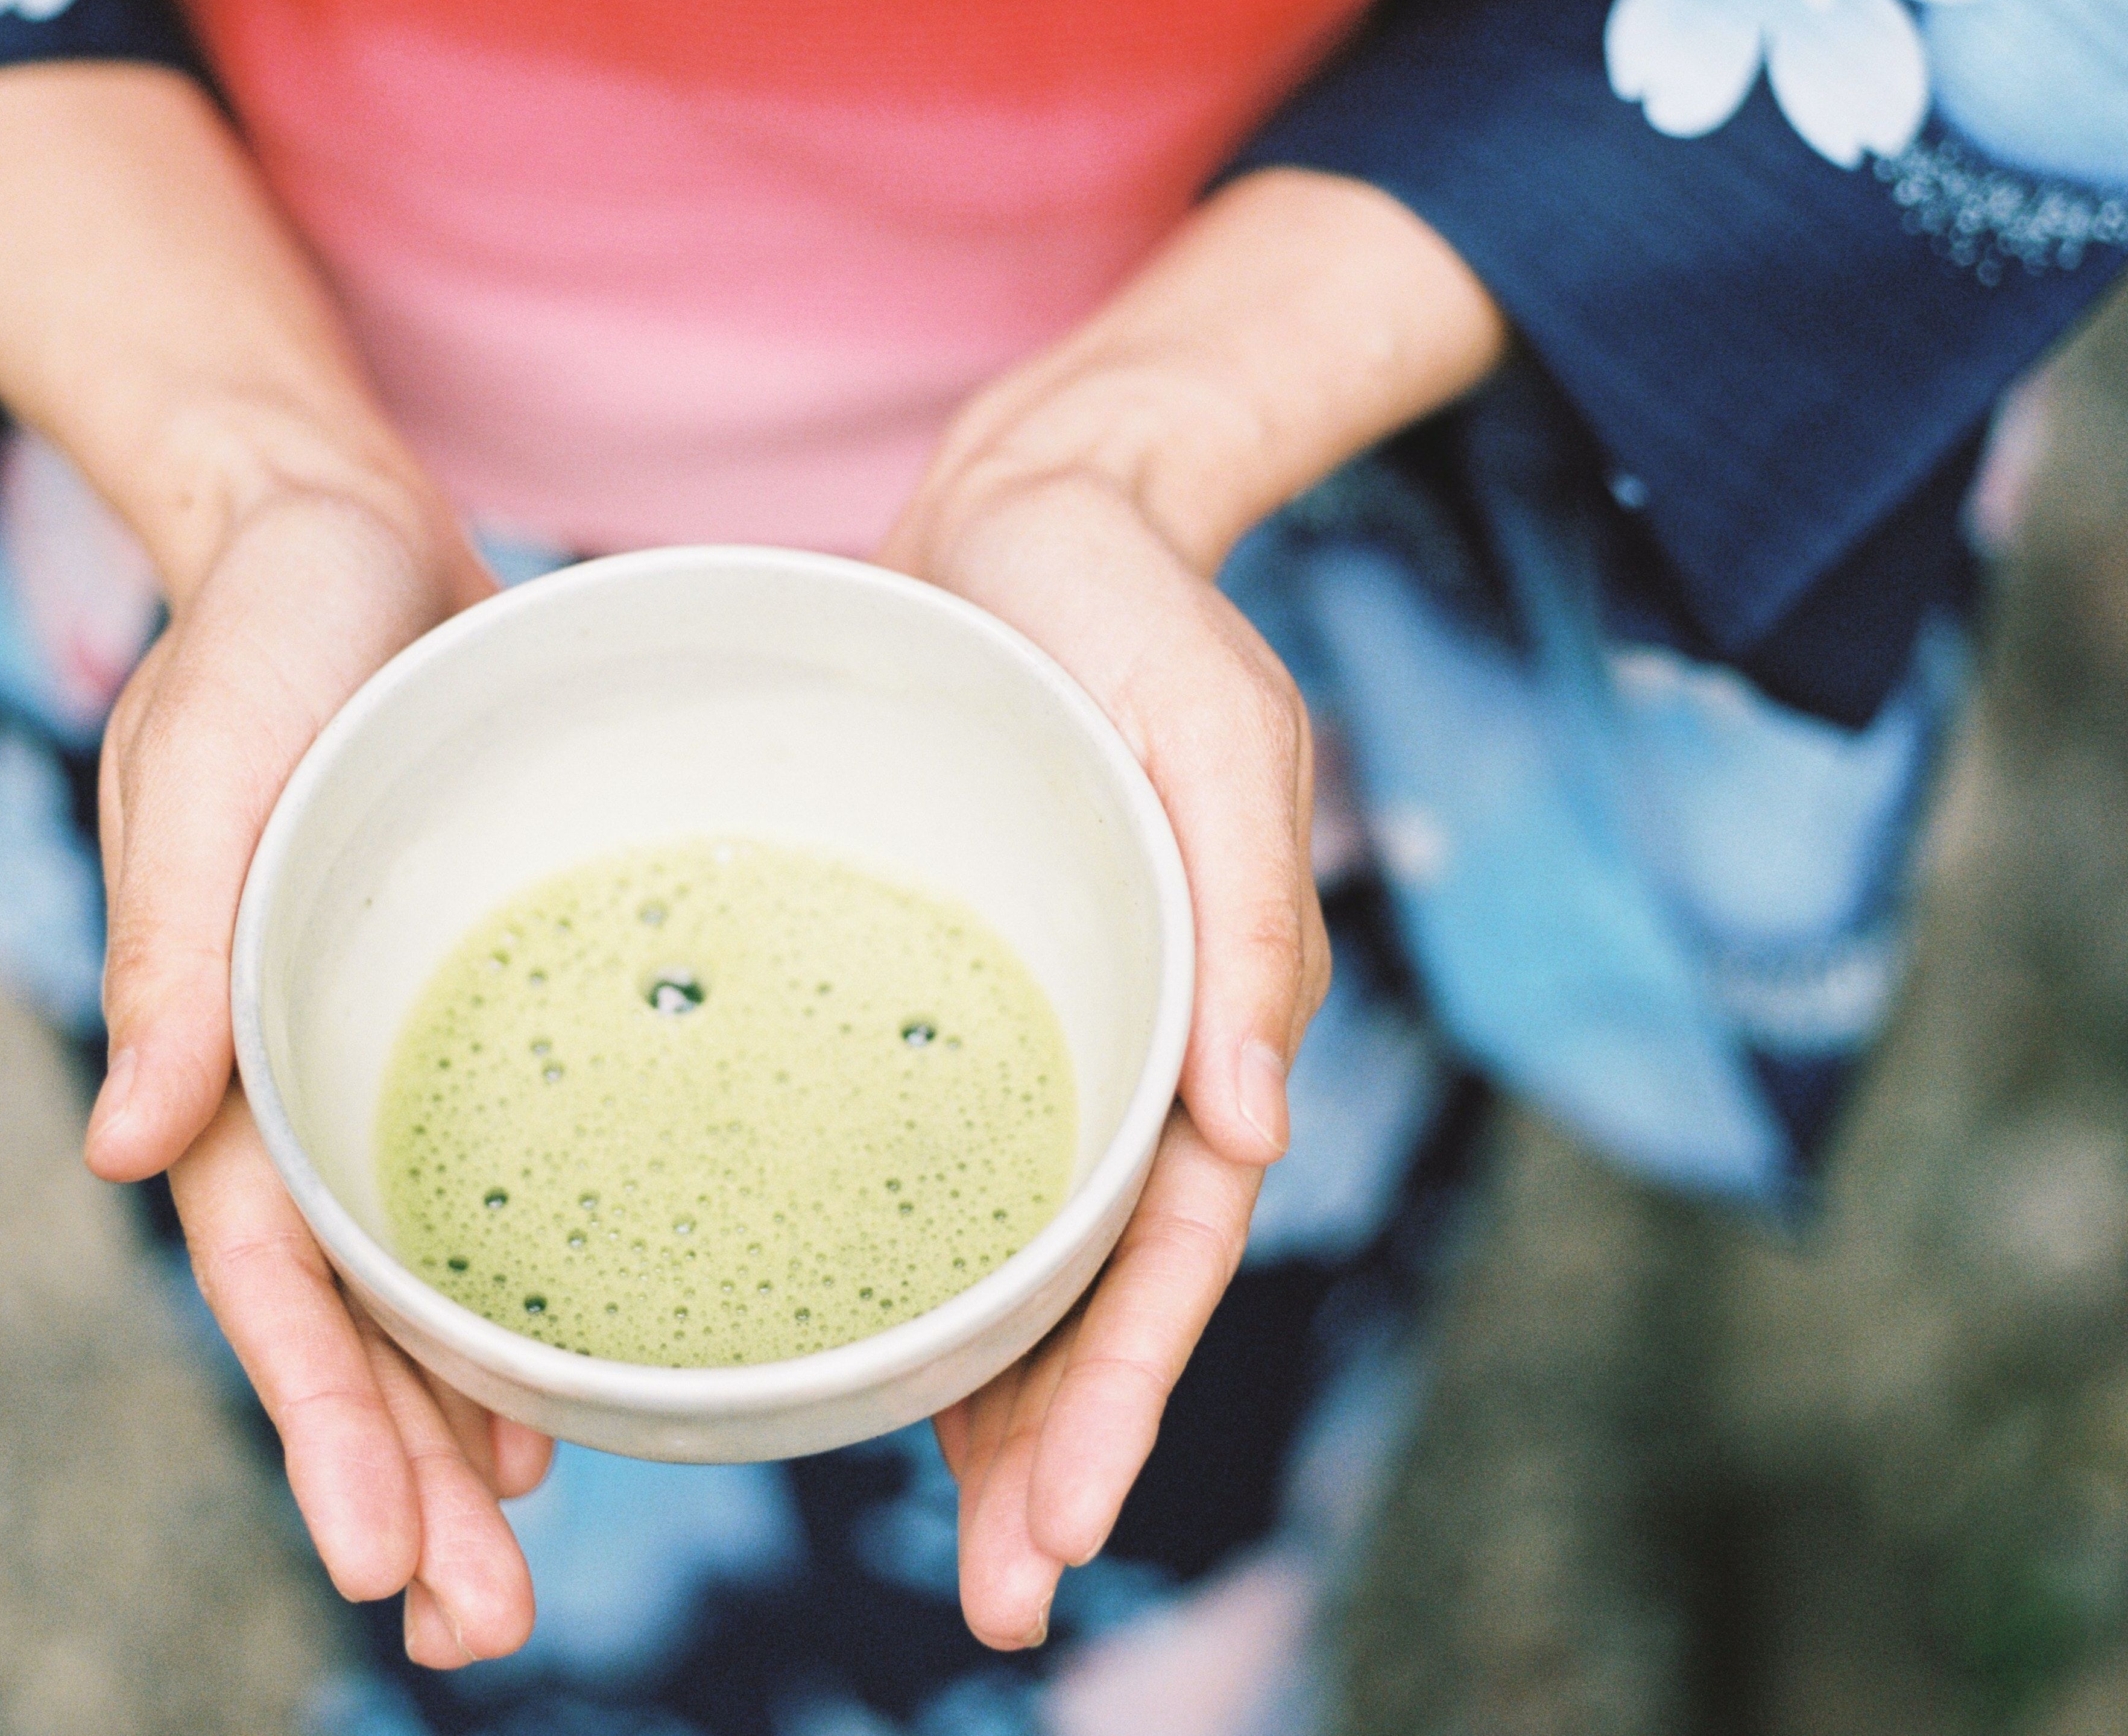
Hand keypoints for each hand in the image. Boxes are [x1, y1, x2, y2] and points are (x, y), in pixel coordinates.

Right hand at [0, 63, 563, 1666]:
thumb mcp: (206, 754)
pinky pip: (502, 1184)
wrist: (338, 532)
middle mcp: (300, 1076)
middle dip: (403, 1480)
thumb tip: (115, 1146)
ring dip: (461, 1427)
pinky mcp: (475, 1008)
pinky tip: (570, 1395)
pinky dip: (523, 1298)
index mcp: (223, 1045)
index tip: (384, 1565)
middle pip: (352, 1319)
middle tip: (477, 1631)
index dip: (323, 1421)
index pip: (269, 1274)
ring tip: (521, 1569)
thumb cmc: (261, 631)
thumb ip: (173, 937)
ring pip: (427, 1280)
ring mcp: (390, 1053)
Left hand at [881, 469, 1325, 1647]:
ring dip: (996, 1414)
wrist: (1034, 523)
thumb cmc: (1135, 617)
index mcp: (1202, 1011)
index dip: (1122, 1388)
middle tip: (1000, 1605)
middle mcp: (1126, 1052)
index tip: (1066, 1527)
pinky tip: (868, 1372)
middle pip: (1097, 1290)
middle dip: (1060, 1455)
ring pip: (1021, 1260)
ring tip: (955, 1554)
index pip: (1170, 1240)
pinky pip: (934, 1170)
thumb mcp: (1211, 724)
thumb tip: (1259, 1117)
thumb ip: (1243, 910)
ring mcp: (1033, 1040)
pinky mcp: (944, 1005)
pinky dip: (918, 1283)